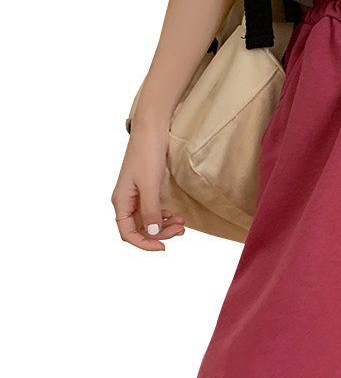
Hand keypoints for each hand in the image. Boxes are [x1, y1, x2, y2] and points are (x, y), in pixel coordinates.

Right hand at [111, 122, 185, 250]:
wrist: (153, 130)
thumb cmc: (146, 153)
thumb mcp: (149, 185)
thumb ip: (150, 210)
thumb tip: (152, 233)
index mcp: (120, 201)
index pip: (127, 233)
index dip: (144, 243)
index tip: (164, 247)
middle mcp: (127, 200)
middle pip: (141, 228)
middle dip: (161, 233)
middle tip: (181, 230)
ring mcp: (137, 194)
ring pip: (149, 220)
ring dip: (165, 224)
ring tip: (182, 222)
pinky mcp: (148, 188)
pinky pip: (155, 209)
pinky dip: (166, 215)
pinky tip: (177, 214)